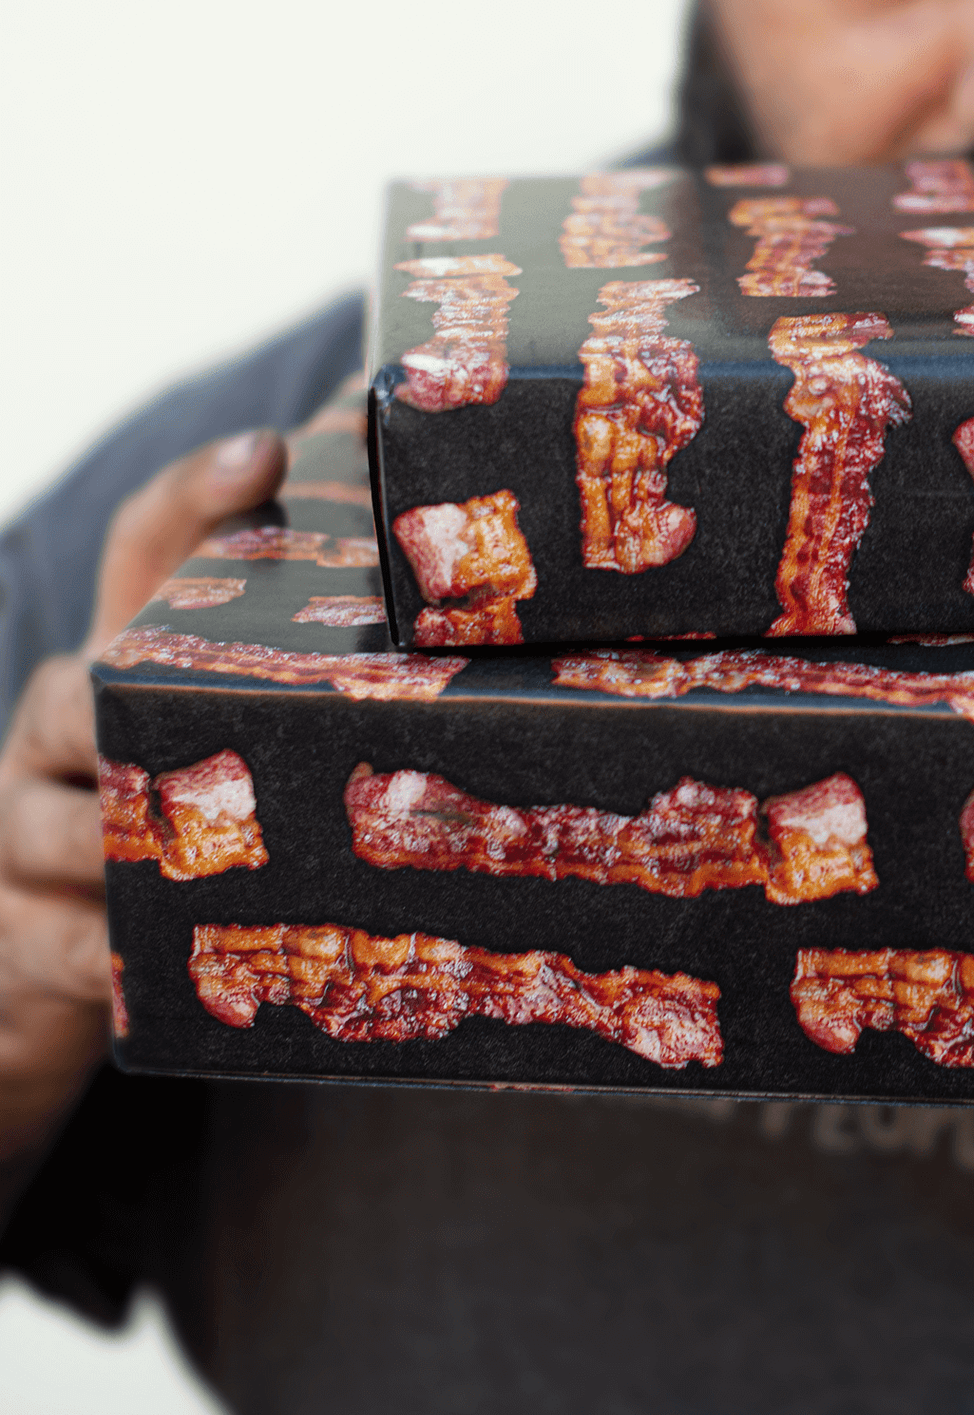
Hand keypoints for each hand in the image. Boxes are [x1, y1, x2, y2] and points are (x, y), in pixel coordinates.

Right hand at [0, 430, 284, 1162]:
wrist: (48, 962)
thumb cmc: (189, 828)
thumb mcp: (244, 747)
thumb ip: (322, 690)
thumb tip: (484, 652)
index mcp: (132, 656)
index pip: (150, 542)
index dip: (200, 493)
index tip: (267, 451)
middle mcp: (60, 721)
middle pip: (78, 690)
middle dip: (144, 713)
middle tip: (237, 733)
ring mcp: (22, 823)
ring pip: (57, 819)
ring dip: (132, 848)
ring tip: (205, 863)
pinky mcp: (13, 930)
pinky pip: (53, 940)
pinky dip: (104, 953)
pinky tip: (142, 963)